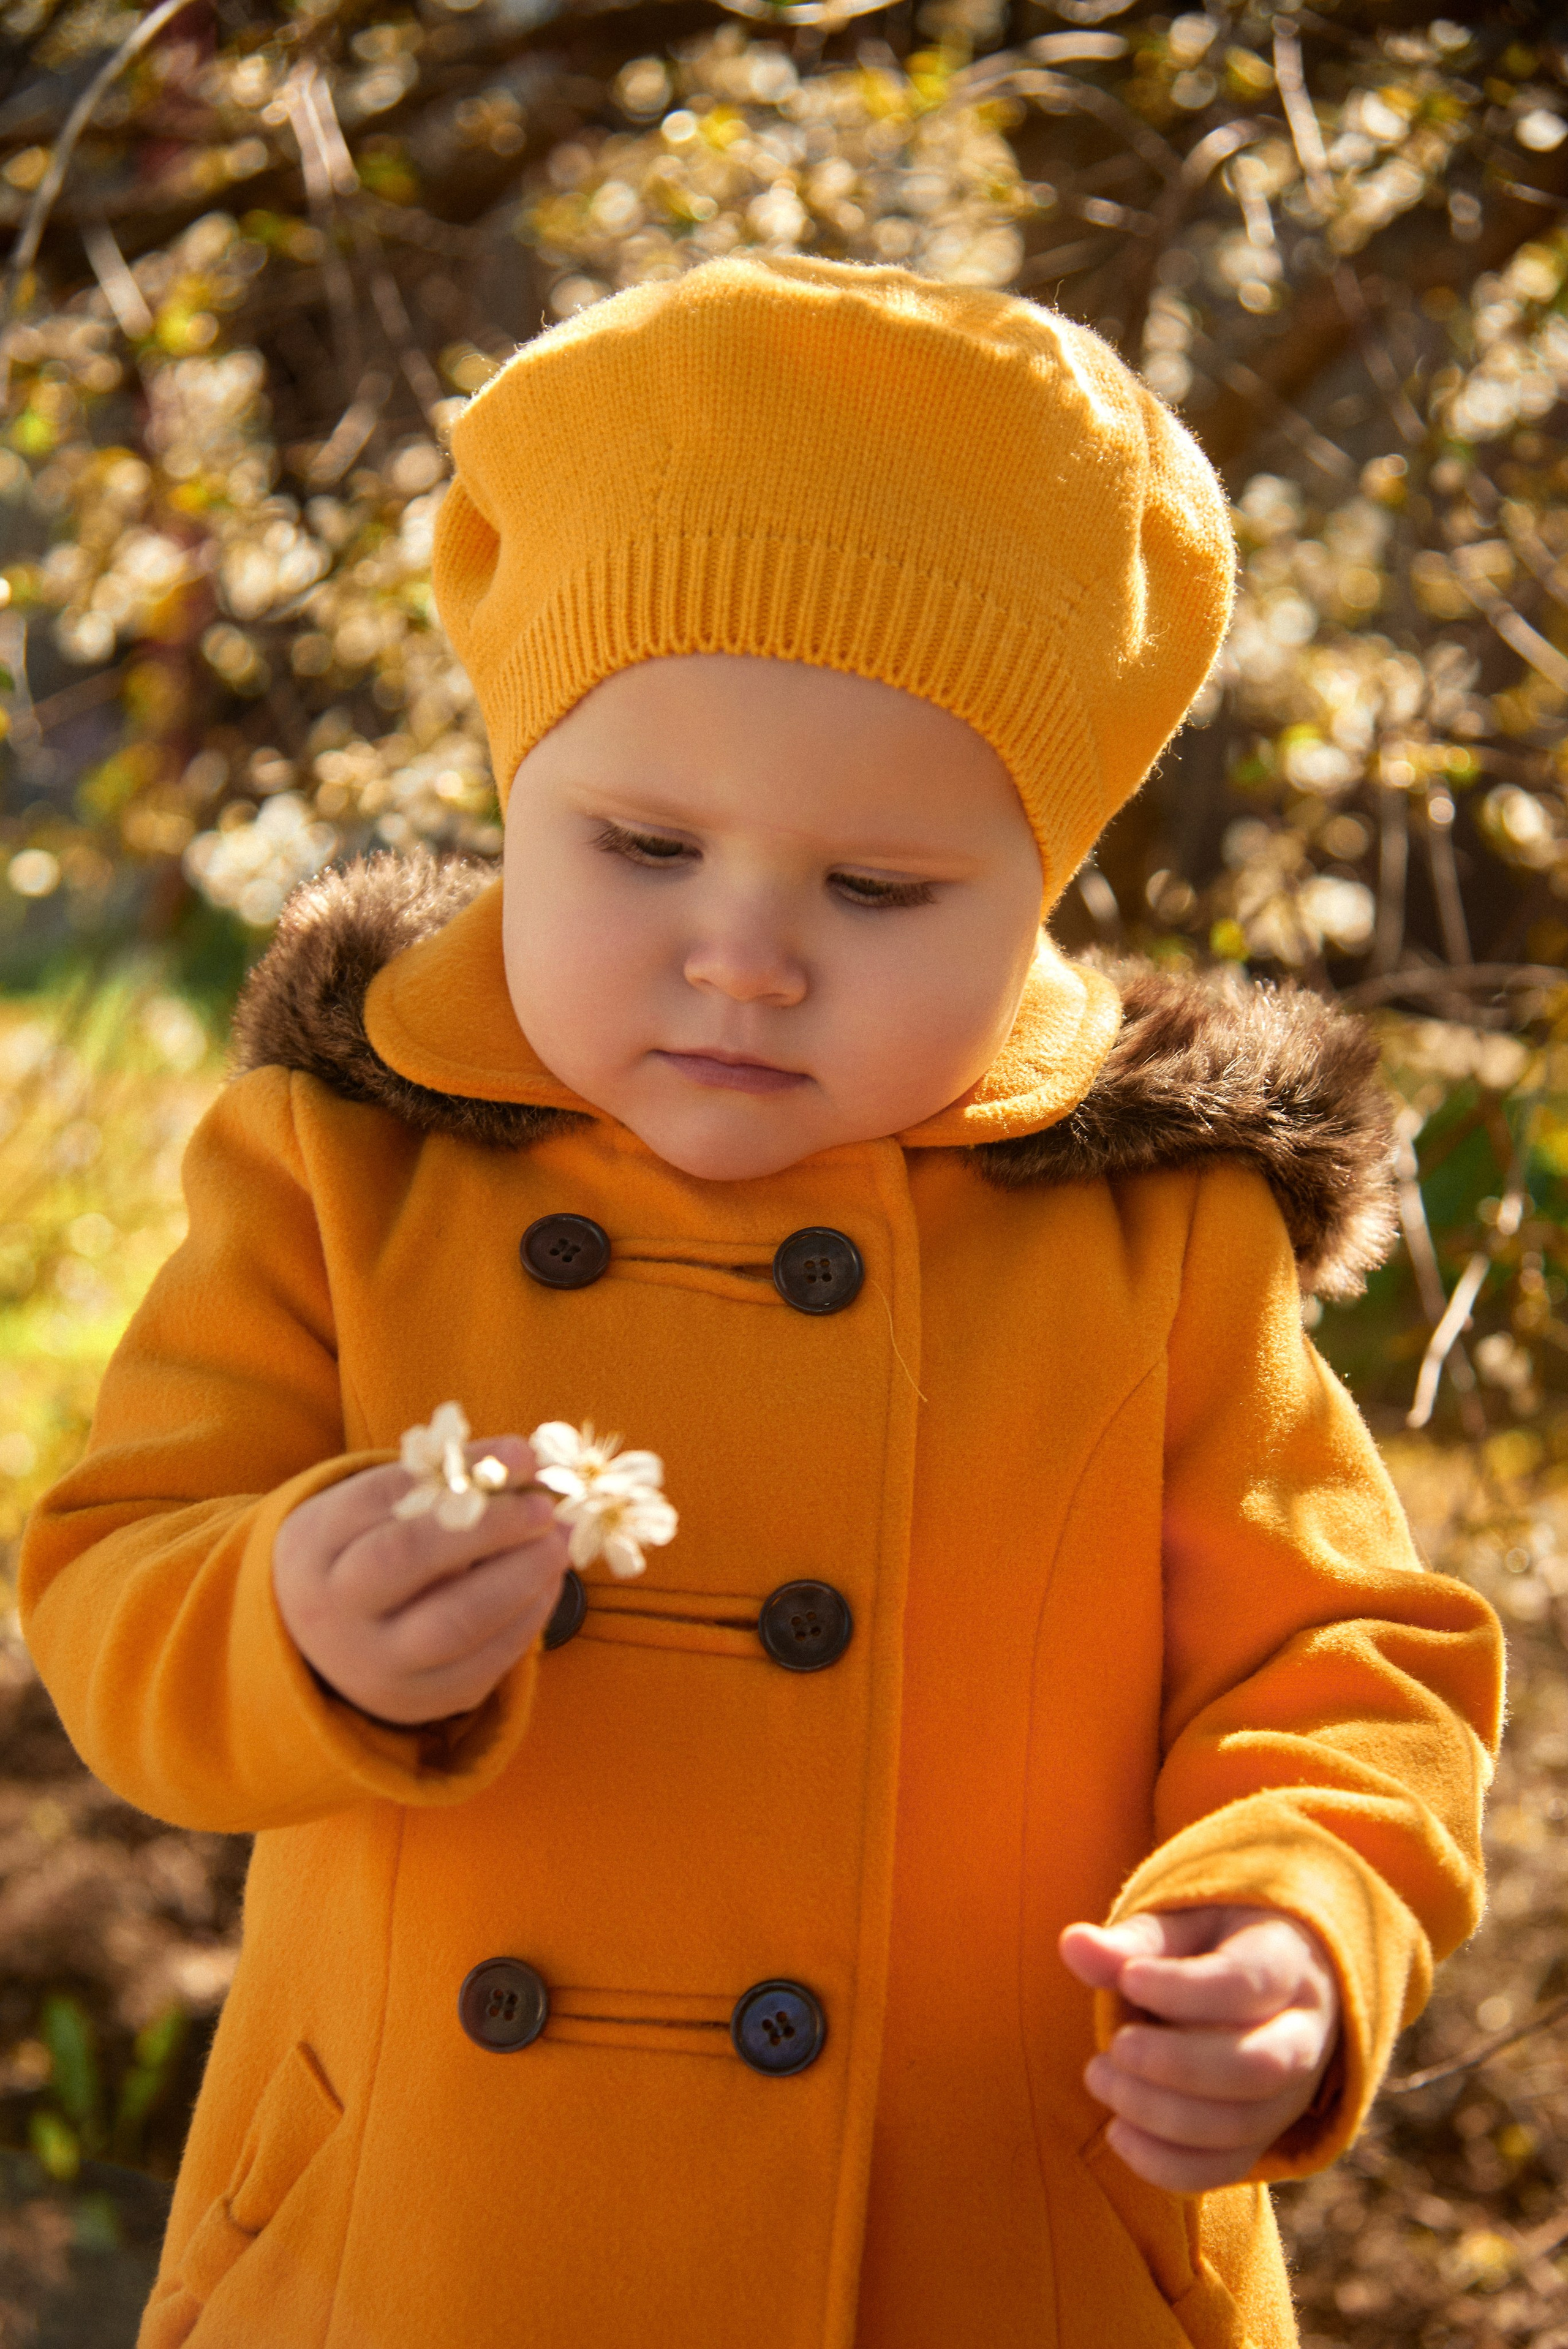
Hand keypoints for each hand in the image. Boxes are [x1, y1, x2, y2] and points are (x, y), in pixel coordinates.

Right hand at [273, 1435, 570, 1725]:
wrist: (326, 1646)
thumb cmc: (367, 1553)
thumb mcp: (379, 1512)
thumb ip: (445, 1482)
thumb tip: (526, 1462)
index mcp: (314, 1543)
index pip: (381, 1496)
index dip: (459, 1470)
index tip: (522, 1454)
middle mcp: (332, 1608)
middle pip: (405, 1559)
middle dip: (486, 1527)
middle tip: (543, 1509)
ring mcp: (373, 1663)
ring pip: (452, 1623)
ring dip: (520, 1578)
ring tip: (558, 1544)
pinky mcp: (420, 1699)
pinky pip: (483, 1663)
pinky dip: (526, 1619)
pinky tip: (547, 1584)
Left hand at [1059, 1905, 1339, 2192]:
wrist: (1266, 1984)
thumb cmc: (1213, 1946)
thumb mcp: (1181, 1926)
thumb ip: (1132, 1942)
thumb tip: (1072, 1944)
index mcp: (1288, 1962)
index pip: (1247, 1983)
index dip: (1182, 1989)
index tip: (1128, 1980)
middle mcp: (1305, 2033)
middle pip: (1257, 2067)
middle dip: (1175, 2065)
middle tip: (1114, 2045)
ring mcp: (1293, 2094)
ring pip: (1242, 2125)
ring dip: (1160, 2114)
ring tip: (1100, 2078)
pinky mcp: (1267, 2136)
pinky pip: (1228, 2168)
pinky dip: (1169, 2165)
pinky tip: (1118, 2133)